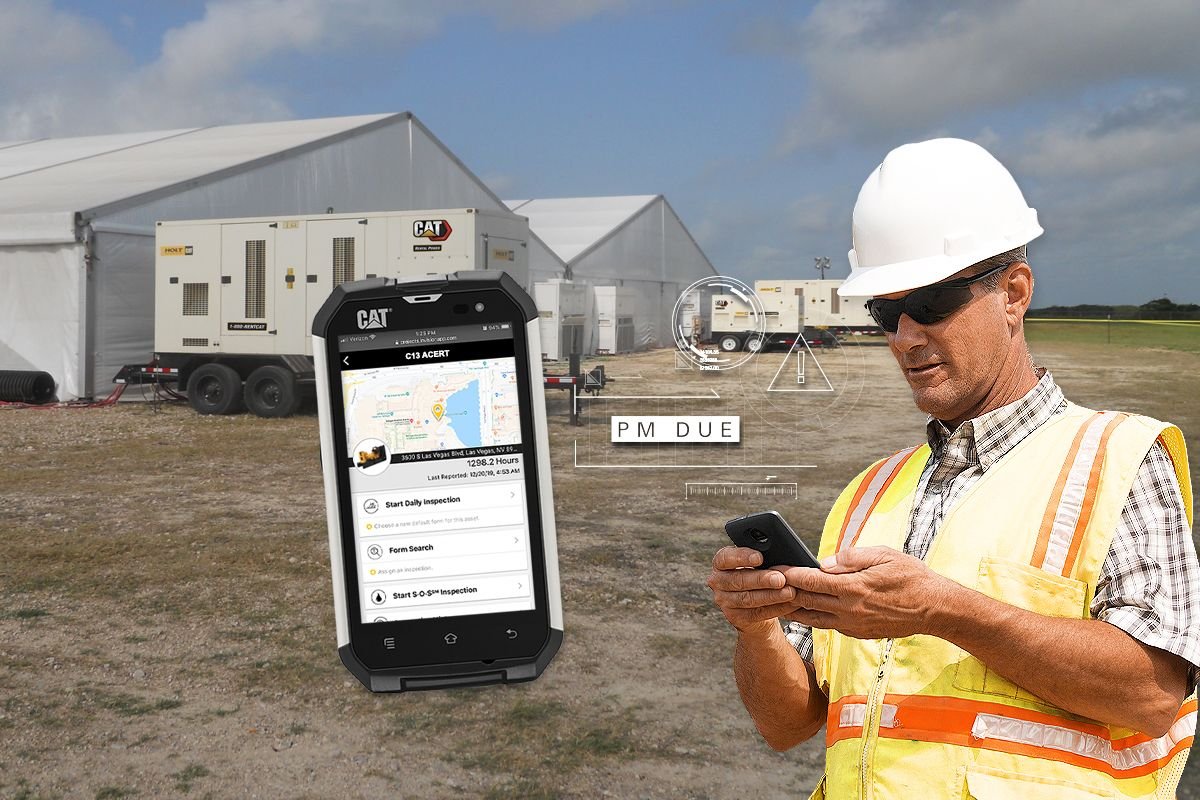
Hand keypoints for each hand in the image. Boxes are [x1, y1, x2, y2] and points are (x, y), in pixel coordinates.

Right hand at [707, 546, 802, 631]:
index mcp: (721, 564)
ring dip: (771, 595)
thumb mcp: (756, 564)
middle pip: (738, 580)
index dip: (742, 557)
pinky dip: (776, 608)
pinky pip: (757, 613)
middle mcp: (718, 581)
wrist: (756, 604)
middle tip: (780, 578)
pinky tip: (789, 604)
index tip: (760, 557)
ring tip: (790, 592)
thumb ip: (762, 559)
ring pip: (748, 598)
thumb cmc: (758, 576)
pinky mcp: (735, 617)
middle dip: (762, 579)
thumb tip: (780, 556)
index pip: (725, 558)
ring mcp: (724, 601)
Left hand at [778, 546, 951, 639]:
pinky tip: (805, 610)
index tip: (776, 568)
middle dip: (786, 591)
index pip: (813, 582)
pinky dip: (813, 617)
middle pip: (808, 601)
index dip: (792, 574)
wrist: (935, 609)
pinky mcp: (858, 633)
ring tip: (776, 600)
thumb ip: (851, 558)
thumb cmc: (912, 577)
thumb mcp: (884, 556)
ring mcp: (854, 625)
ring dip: (794, 609)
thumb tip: (824, 562)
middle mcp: (850, 610)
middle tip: (769, 582)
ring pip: (814, 618)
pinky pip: (829, 625)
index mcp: (855, 588)